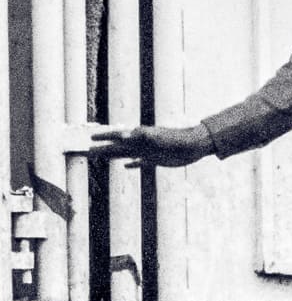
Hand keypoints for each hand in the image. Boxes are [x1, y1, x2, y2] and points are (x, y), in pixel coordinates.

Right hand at [89, 123, 213, 167]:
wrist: (195, 145)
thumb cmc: (178, 139)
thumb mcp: (159, 137)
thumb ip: (142, 135)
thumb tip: (124, 135)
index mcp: (139, 137)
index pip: (117, 136)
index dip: (104, 137)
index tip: (89, 139)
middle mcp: (141, 144)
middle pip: (117, 147)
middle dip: (102, 149)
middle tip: (87, 151)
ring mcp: (147, 152)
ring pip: (125, 154)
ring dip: (112, 156)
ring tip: (100, 156)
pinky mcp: (156, 159)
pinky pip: (140, 162)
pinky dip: (132, 164)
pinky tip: (126, 166)